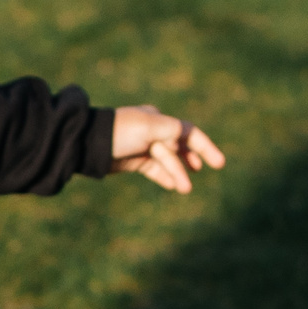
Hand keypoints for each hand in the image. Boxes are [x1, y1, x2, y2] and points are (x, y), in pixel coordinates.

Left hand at [110, 105, 226, 192]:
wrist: (89, 143)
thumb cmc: (120, 132)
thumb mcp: (149, 127)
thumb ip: (173, 130)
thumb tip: (187, 135)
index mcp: (158, 120)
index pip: (188, 133)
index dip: (205, 147)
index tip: (218, 163)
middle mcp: (153, 131)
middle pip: (179, 148)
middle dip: (191, 160)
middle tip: (201, 172)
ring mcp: (143, 147)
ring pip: (167, 162)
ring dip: (177, 173)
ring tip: (185, 189)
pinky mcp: (134, 161)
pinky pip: (154, 170)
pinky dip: (164, 177)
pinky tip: (173, 186)